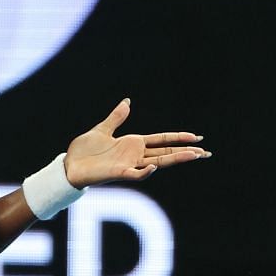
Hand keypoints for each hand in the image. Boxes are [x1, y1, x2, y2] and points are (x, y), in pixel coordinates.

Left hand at [62, 99, 209, 187]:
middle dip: (186, 152)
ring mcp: (129, 164)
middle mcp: (135, 155)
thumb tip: (128, 101)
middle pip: (166, 152)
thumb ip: (116, 117)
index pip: (162, 140)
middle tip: (206, 152)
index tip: (196, 137)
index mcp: (133, 144)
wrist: (69, 165)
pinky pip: (136, 174)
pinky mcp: (119, 173)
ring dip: (176, 159)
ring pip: (158, 162)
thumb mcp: (102, 129)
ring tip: (194, 156)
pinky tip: (155, 167)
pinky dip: (145, 172)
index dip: (178, 138)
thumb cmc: (84, 150)